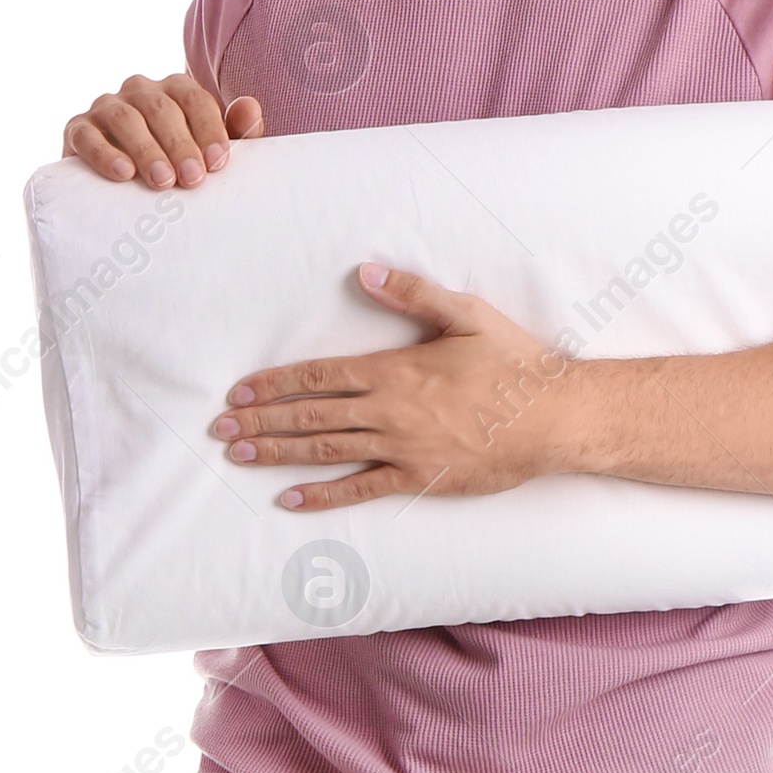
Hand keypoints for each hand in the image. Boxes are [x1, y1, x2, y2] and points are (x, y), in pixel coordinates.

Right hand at [62, 72, 263, 188]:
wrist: (120, 190)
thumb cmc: (175, 166)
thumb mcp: (207, 151)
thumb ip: (234, 131)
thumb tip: (252, 108)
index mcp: (174, 90)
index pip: (194, 99)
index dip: (208, 129)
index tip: (219, 162)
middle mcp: (139, 90)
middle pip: (161, 108)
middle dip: (180, 144)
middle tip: (193, 179)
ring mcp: (106, 107)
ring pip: (126, 118)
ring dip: (146, 150)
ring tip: (163, 181)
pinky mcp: (77, 129)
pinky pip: (87, 135)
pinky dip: (104, 153)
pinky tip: (122, 174)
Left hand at [210, 261, 575, 508]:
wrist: (551, 418)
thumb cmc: (512, 363)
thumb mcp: (466, 315)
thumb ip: (412, 293)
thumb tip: (364, 272)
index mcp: (394, 369)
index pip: (318, 375)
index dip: (273, 384)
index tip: (239, 393)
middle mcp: (388, 411)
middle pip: (309, 415)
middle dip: (260, 422)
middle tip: (221, 429)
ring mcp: (400, 447)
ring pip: (324, 450)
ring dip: (277, 453)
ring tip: (239, 456)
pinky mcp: (417, 477)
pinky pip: (360, 488)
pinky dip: (322, 496)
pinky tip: (289, 500)